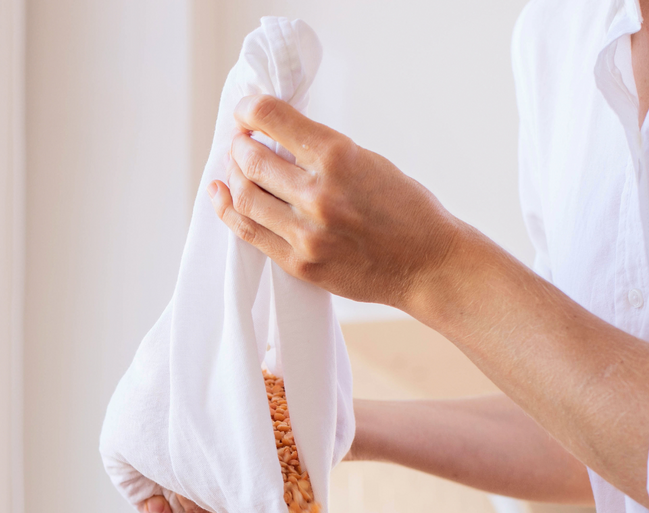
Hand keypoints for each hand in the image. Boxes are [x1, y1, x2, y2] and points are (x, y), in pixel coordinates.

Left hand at [207, 95, 462, 312]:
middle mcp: (318, 195)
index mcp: (339, 158)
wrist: (428, 265)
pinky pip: (249, 233)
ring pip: (244, 197)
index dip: (250, 110)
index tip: (247, 112)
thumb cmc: (405, 209)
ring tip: (237, 167)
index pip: (273, 119)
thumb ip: (323, 153)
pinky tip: (221, 194)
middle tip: (242, 142)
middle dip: (240, 145)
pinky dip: (228, 210)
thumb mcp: (370, 162)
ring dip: (233, 176)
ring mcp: (306, 233)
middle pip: (251, 160)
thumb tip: (276, 141)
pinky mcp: (300, 263)